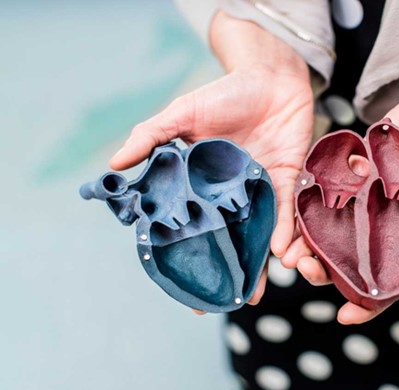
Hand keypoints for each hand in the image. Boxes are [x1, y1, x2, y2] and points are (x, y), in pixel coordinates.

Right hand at [110, 12, 314, 306]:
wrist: (270, 77)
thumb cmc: (224, 93)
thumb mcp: (183, 114)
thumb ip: (151, 136)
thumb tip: (113, 164)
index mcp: (201, 184)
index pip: (191, 227)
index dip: (187, 257)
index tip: (186, 292)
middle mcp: (230, 195)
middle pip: (228, 241)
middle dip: (229, 273)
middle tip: (227, 303)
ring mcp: (258, 191)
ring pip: (258, 235)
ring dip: (260, 263)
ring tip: (255, 291)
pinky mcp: (286, 182)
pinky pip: (285, 214)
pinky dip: (283, 234)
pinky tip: (281, 255)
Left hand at [283, 56, 398, 323]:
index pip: (387, 281)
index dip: (367, 304)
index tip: (345, 317)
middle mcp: (384, 223)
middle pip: (350, 258)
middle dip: (326, 270)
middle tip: (307, 270)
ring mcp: (367, 198)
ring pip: (332, 228)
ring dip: (309, 241)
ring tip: (291, 249)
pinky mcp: (353, 170)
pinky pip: (328, 189)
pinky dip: (310, 202)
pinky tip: (294, 213)